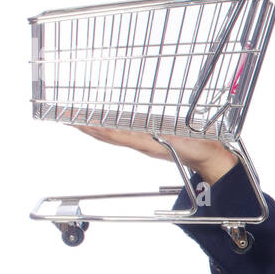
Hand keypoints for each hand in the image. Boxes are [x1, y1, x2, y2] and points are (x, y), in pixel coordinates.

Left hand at [73, 125, 236, 184]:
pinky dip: (107, 129)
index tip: (74, 118)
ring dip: (92, 128)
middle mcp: (139, 143)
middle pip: (105, 135)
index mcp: (144, 142)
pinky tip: (102, 125)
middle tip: (64, 116)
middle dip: (84, 125)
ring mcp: (142, 143)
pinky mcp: (148, 140)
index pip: (110, 133)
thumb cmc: (198, 148)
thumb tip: (141, 133)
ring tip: (76, 120)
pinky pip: (121, 135)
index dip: (91, 126)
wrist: (209, 157)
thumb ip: (159, 137)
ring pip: (110, 136)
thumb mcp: (178, 140)